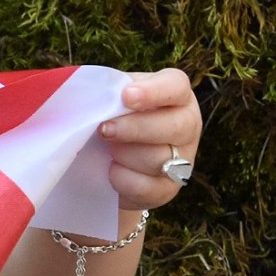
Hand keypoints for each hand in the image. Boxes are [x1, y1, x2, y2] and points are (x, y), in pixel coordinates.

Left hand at [97, 68, 200, 211]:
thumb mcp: (111, 97)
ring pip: (159, 159)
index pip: (175, 86)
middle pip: (176, 127)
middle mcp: (187, 125)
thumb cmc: (112, 117)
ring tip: (107, 149)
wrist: (108, 158)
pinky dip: (122, 178)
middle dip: (135, 128)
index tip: (126, 96)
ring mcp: (183, 160)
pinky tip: (111, 169)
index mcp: (175, 94)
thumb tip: (87, 97)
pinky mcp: (168, 190)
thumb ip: (105, 92)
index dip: (154, 92)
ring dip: (124, 154)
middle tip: (104, 130)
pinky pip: (146, 187)